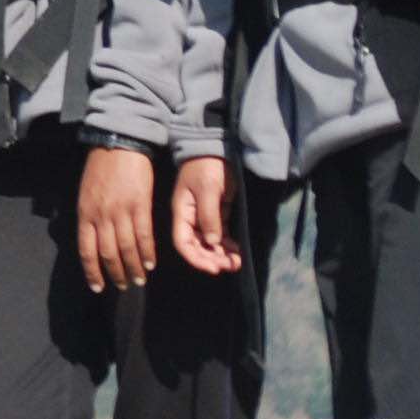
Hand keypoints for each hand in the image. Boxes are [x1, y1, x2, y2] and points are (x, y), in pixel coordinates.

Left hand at [75, 145, 159, 293]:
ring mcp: (120, 212)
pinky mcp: (140, 206)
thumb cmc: (101, 168)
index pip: (86, 250)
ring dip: (134, 267)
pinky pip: (143, 236)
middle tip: (124, 286)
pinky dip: (147, 252)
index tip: (98, 287)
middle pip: (108, 253)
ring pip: (127, 248)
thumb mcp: (85, 193)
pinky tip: (150, 263)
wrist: (119, 145)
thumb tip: (89, 237)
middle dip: (116, 273)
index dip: (92, 271)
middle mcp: (101, 216)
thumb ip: (87, 216)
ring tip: (139, 279)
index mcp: (85, 213)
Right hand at [169, 155, 242, 275]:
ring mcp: (203, 216)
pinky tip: (237, 251)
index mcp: (182, 212)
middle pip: (196, 246)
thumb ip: (209, 216)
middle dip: (211, 259)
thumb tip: (213, 242)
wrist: (216, 150)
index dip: (196, 258)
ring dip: (221, 255)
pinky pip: (220, 235)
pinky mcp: (217, 213)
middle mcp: (190, 218)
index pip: (182, 242)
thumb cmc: (207, 167)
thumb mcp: (208, 189)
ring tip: (236, 262)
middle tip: (230, 266)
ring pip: (210, 243)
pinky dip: (227, 245)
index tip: (213, 268)